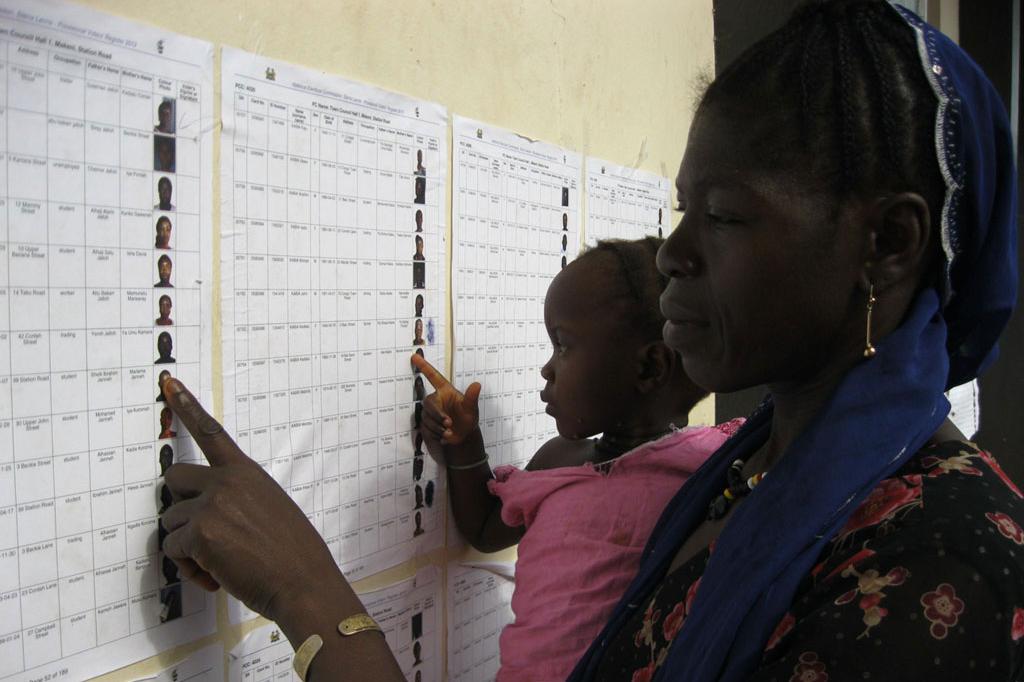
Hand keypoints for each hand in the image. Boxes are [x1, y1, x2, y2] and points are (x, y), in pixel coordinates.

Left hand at [158, 377, 340, 622]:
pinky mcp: (200, 532)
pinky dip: (189, 568)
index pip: (211, 432)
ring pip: (171, 522)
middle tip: (199, 531)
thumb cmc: (291, 553)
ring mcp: (212, 504)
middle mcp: (226, 481)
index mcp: (246, 472)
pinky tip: (216, 576)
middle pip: (174, 478)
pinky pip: (174, 549)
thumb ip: (237, 500)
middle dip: (179, 506)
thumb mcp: (270, 509)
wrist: (302, 581)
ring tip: (218, 563)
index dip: (187, 406)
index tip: (169, 382)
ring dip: (187, 546)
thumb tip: (206, 514)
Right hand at [411, 354, 480, 452]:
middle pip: (428, 403)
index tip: (415, 356)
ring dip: (438, 427)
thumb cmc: (468, 419)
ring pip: (427, 417)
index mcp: (445, 391)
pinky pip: (425, 428)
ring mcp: (430, 412)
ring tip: (450, 432)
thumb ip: (472, 398)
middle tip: (449, 423)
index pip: (433, 377)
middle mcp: (436, 400)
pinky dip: (436, 433)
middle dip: (437, 414)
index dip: (424, 366)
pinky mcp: (426, 424)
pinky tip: (444, 436)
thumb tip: (477, 385)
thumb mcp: (472, 409)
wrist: (464, 437)